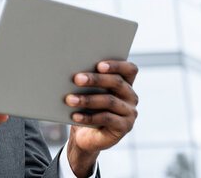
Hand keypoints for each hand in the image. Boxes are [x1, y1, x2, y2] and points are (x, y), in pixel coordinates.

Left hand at [64, 60, 138, 176]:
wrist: (86, 135)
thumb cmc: (87, 108)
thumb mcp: (88, 92)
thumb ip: (88, 82)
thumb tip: (76, 73)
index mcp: (125, 83)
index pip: (129, 69)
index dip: (116, 65)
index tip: (99, 65)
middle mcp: (131, 96)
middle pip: (117, 83)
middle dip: (95, 79)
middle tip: (77, 79)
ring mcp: (129, 112)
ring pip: (109, 101)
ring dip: (87, 99)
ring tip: (70, 99)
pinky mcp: (124, 127)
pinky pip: (106, 119)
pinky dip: (88, 117)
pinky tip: (75, 116)